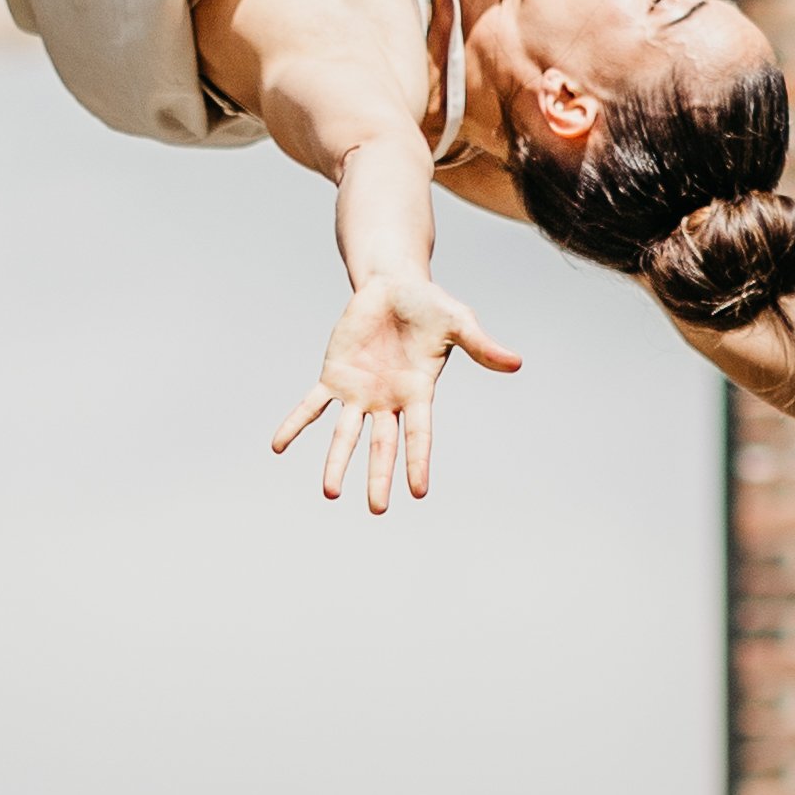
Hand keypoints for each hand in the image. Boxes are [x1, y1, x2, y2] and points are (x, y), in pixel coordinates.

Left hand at [273, 275, 522, 514]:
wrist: (392, 286)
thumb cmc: (429, 306)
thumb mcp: (458, 321)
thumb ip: (481, 346)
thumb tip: (516, 363)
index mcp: (418, 394)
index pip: (418, 434)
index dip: (417, 460)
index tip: (417, 490)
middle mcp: (387, 402)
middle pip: (382, 446)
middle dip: (378, 476)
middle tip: (376, 508)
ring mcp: (359, 393)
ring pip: (345, 434)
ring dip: (337, 462)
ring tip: (330, 493)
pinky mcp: (334, 377)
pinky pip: (312, 406)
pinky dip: (296, 424)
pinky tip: (278, 446)